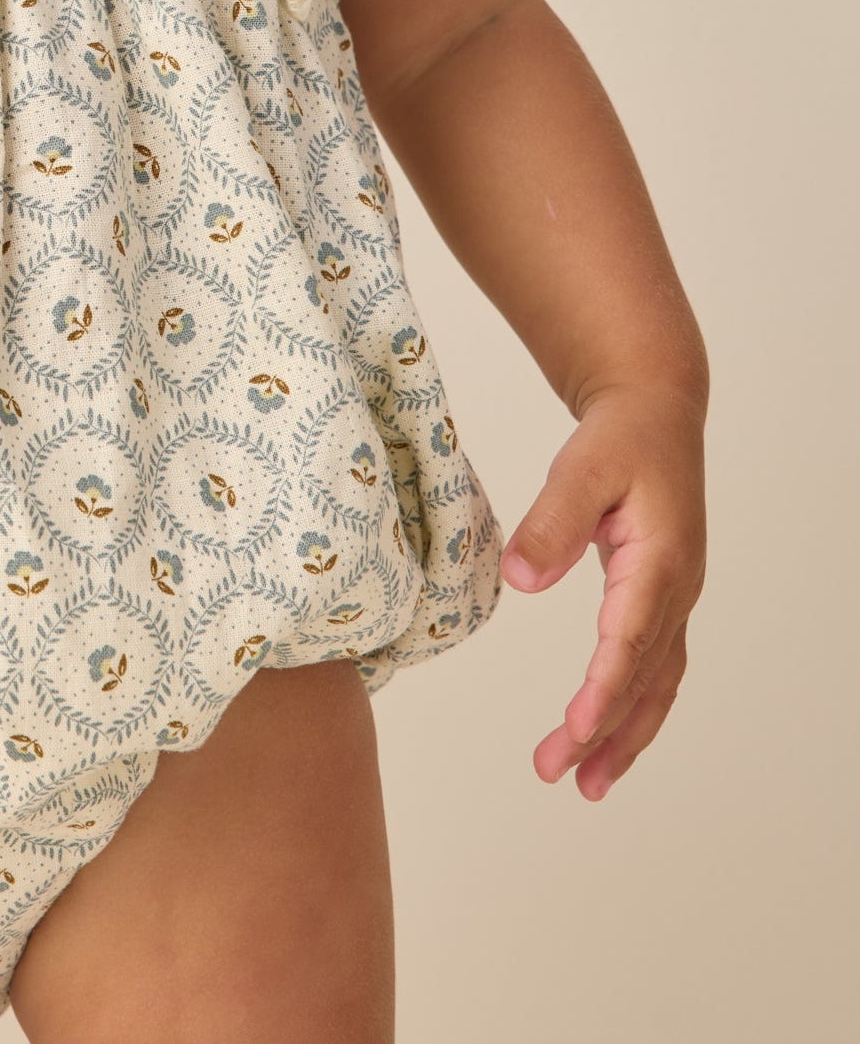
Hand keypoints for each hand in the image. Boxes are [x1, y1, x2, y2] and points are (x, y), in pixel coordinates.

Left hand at [499, 383, 706, 799]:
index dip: (603, 690)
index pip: (631, 640)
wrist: (657, 411)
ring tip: (588, 785)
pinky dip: (632, 707)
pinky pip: (652, 667)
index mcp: (660, 560)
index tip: (574, 731)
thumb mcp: (582, 466)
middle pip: (644, 678)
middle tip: (559, 776)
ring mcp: (673, 597)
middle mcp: (676, 589)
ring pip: (655, 683)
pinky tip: (605, 734)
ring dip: (624, 735)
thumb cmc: (621, 435)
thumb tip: (520, 581)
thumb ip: (553, 522)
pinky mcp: (661, 597)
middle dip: (606, 733)